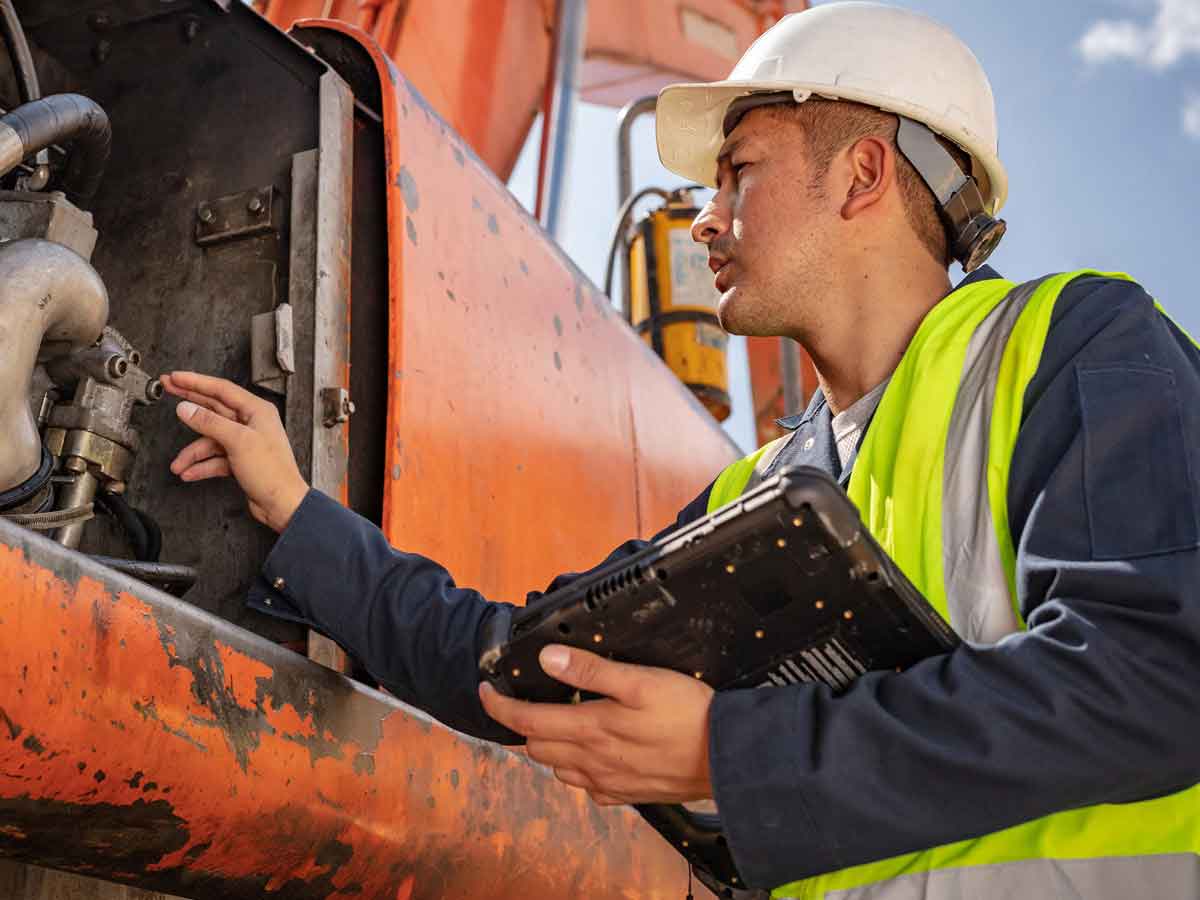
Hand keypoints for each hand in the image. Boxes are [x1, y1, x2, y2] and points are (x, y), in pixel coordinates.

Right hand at [161, 371, 308, 532]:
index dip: (196, 382)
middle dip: (189, 403)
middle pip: (213, 408)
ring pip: (210, 439)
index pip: (221, 389)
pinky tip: (190, 472)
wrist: (282, 504)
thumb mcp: (238, 441)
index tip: (176, 377)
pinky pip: (215, 458)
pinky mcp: (240, 459)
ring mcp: (245, 441)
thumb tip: (187, 409)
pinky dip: (202, 465)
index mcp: (257, 411)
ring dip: (193, 452)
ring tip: (178, 463)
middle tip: (168, 390)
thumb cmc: (273, 473)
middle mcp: (251, 423)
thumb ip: (209, 423)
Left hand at [479, 645, 714, 805]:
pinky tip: (591, 755)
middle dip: (521, 725)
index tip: (485, 691)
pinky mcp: (626, 794)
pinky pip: (587, 786)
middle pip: (536, 747)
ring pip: (558, 769)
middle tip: (520, 703)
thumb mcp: (641, 680)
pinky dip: (577, 769)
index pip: (525, 720)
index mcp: (590, 728)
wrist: (728, 758)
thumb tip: (548, 659)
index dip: (498, 706)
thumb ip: (591, 670)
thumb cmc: (688, 714)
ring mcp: (608, 782)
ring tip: (553, 725)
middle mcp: (592, 761)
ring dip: (547, 747)